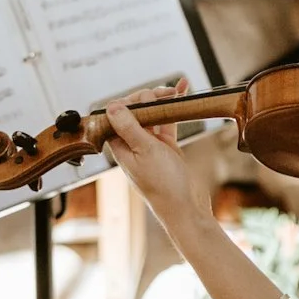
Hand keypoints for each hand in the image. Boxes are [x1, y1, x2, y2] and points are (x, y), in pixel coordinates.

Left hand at [104, 82, 204, 228]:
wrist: (185, 209)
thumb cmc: (163, 185)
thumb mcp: (145, 151)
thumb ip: (129, 127)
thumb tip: (112, 107)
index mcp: (121, 147)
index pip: (117, 115)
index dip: (130, 101)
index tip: (146, 97)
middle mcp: (133, 145)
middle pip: (135, 112)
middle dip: (149, 98)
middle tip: (165, 94)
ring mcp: (150, 146)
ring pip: (153, 116)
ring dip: (162, 100)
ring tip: (175, 89)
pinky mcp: (166, 149)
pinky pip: (168, 123)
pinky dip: (174, 109)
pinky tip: (181, 95)